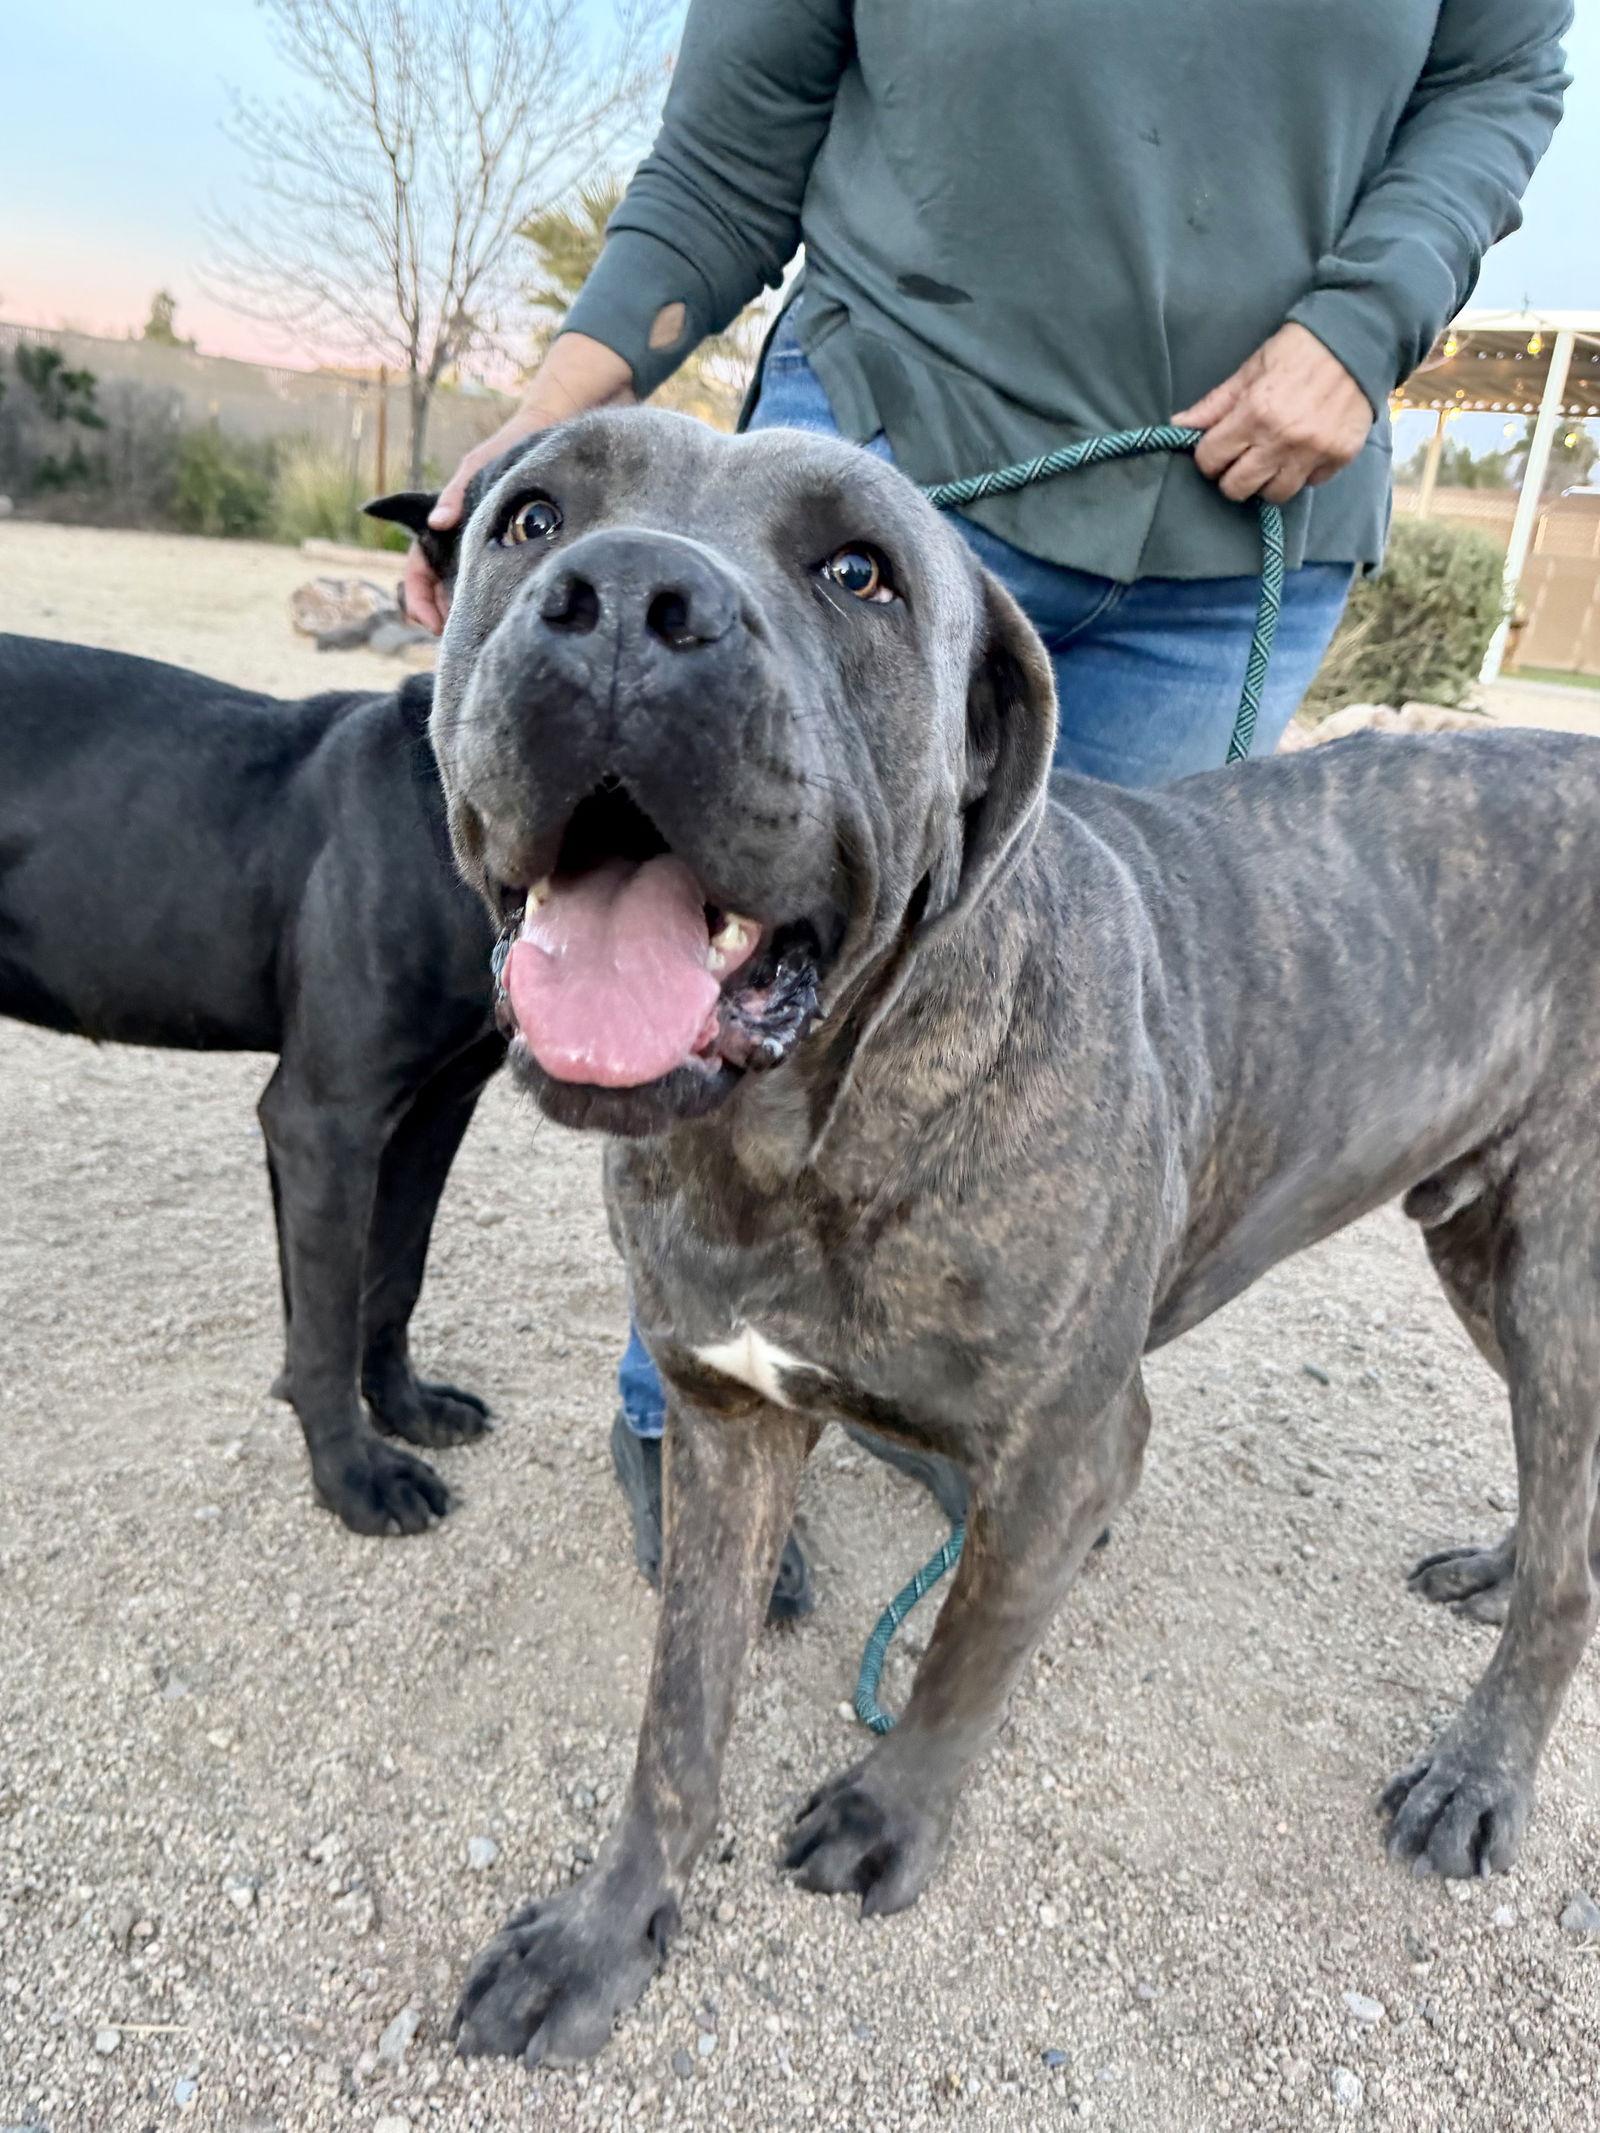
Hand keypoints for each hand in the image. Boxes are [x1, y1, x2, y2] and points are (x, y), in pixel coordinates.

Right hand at [403, 333, 635, 632]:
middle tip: (459, 641)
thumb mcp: (481, 466)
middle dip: (442, 618)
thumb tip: (437, 522)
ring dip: (468, 617)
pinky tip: (509, 621)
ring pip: (468, 593)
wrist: (560, 434)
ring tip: (481, 636)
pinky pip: (500, 587)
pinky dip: (496, 606)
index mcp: (448, 523)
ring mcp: (491, 549)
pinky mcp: (521, 554)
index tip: (432, 624)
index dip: (418, 599)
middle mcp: (466, 541)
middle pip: (440, 590)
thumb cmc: (515, 446)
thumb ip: (457, 492)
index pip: (417, 568)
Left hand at [1173, 323, 1372, 506]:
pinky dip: (1302, 473)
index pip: (1211, 460)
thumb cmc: (1298, 350)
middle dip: (1232, 476)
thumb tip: (1177, 426)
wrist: (1357, 339)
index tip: (1216, 449)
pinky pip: (1310, 483)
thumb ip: (1215, 404)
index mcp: (1254, 413)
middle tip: (1241, 459)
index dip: (1208, 457)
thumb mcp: (1250, 370)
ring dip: (1266, 481)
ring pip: (1274, 495)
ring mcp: (1314, 452)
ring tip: (1270, 459)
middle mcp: (1283, 439)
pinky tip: (1302, 451)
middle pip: (1237, 488)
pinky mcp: (1340, 457)